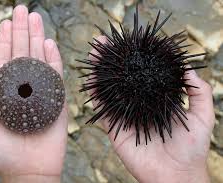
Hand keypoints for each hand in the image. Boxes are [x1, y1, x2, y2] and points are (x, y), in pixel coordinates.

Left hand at [0, 5, 66, 182]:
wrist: (29, 171)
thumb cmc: (3, 156)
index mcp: (4, 93)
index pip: (4, 60)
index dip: (4, 41)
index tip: (6, 22)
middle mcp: (23, 88)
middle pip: (22, 54)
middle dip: (23, 31)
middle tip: (24, 10)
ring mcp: (41, 92)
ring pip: (39, 60)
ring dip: (38, 38)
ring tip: (37, 19)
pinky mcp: (56, 100)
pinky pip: (56, 76)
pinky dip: (54, 59)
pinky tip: (50, 43)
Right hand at [90, 36, 214, 182]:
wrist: (176, 176)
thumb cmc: (193, 148)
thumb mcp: (203, 117)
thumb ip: (200, 93)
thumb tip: (188, 70)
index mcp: (156, 99)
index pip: (142, 74)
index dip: (134, 58)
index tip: (128, 43)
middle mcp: (138, 104)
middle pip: (122, 78)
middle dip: (112, 60)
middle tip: (103, 43)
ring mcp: (125, 115)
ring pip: (110, 90)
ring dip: (100, 72)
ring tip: (93, 54)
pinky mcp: (115, 129)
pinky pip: (103, 110)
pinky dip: (95, 95)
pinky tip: (90, 80)